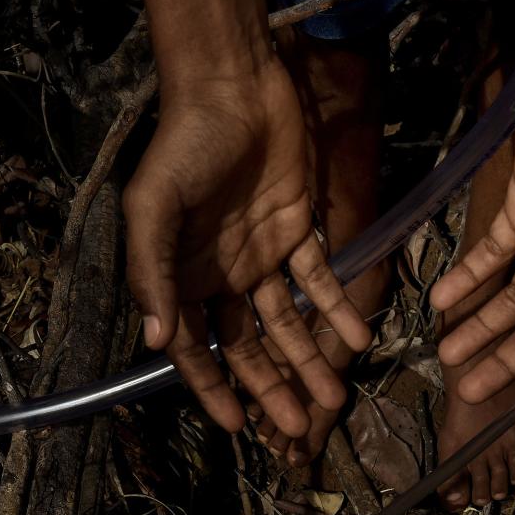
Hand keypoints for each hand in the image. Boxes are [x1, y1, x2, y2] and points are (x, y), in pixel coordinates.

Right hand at [123, 57, 371, 437]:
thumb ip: (154, 272)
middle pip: (249, 347)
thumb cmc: (183, 146)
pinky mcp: (297, 232)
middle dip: (274, 388)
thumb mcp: (153, 207)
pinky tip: (361, 339)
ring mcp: (260, 257)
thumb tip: (157, 340)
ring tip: (337, 398)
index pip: (197, 349)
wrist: (232, 87)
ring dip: (312, 359)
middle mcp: (220, 276)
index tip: (239, 427)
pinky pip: (320, 281)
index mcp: (181, 277)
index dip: (215, 389)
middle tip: (302, 427)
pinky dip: (339, 309)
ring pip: (288, 324)